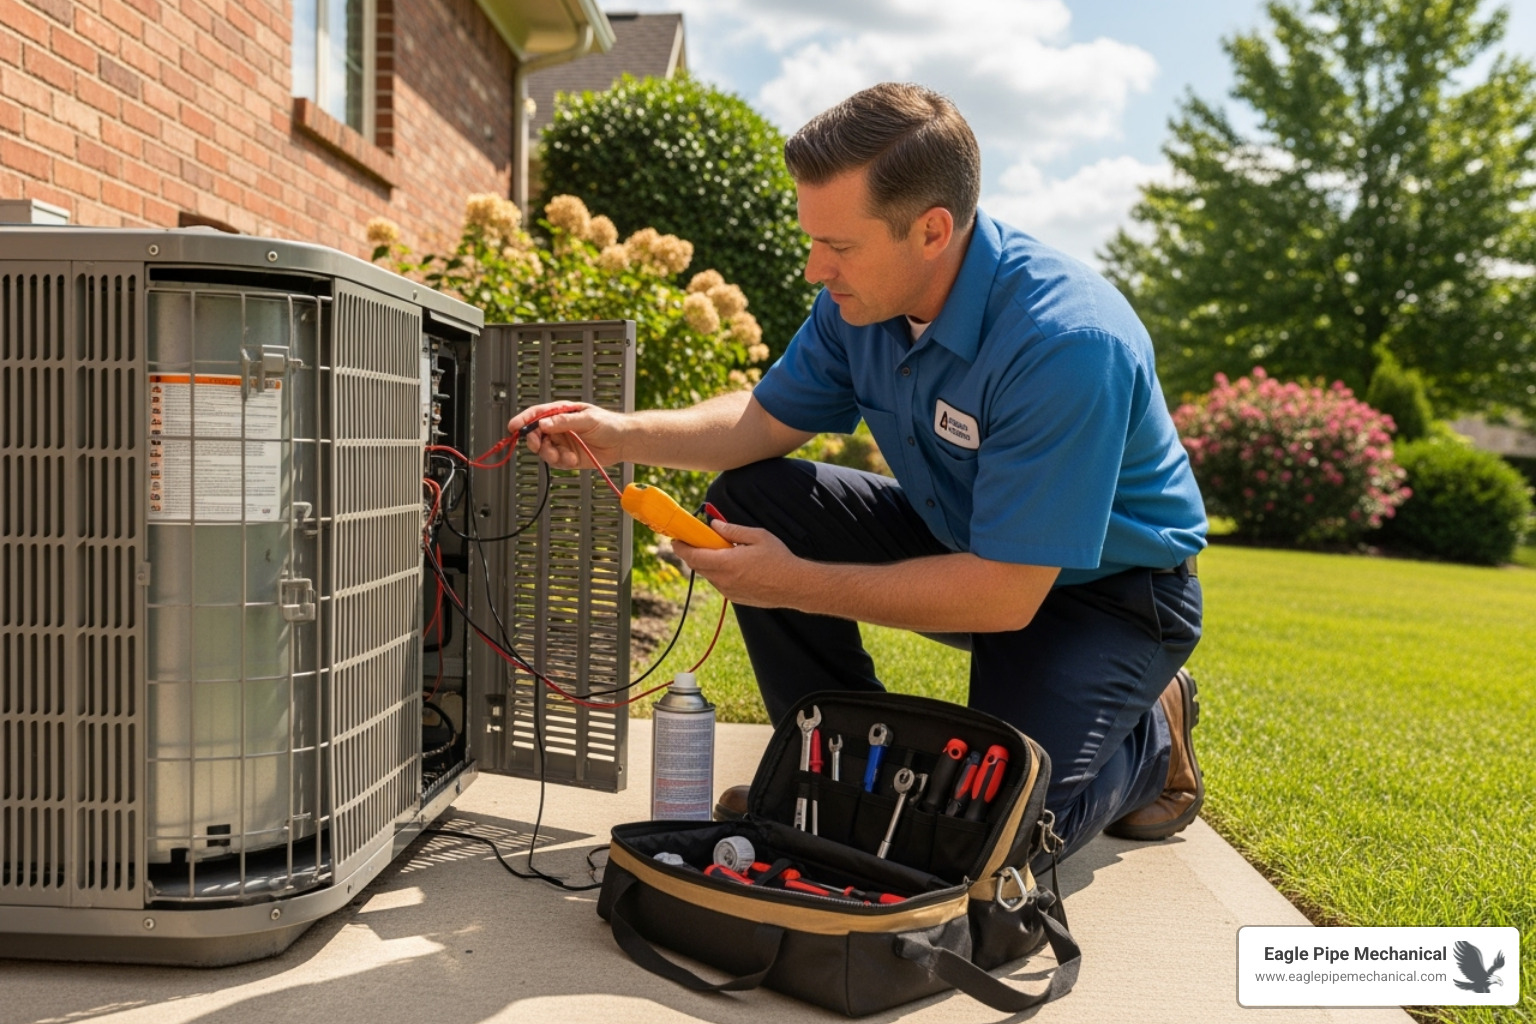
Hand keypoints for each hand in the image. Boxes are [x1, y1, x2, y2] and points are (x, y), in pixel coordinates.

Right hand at [506, 402, 625, 469]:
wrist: (623, 442)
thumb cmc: (609, 424)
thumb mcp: (587, 419)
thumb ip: (564, 422)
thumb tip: (544, 423)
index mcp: (561, 413)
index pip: (537, 414)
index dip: (523, 420)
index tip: (513, 427)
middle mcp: (558, 428)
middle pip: (536, 434)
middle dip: (535, 441)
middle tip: (538, 445)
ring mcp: (562, 442)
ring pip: (544, 450)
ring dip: (550, 454)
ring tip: (563, 456)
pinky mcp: (567, 457)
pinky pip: (556, 461)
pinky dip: (562, 462)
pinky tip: (573, 459)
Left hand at [671, 521, 807, 609]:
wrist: (795, 586)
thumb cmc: (779, 559)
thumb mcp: (757, 536)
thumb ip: (732, 530)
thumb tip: (714, 525)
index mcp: (726, 562)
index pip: (694, 555)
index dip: (681, 547)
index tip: (676, 539)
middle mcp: (724, 579)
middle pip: (697, 566)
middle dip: (691, 553)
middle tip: (693, 541)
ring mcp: (729, 591)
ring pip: (708, 575)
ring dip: (707, 563)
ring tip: (718, 551)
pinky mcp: (735, 598)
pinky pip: (719, 584)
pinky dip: (718, 573)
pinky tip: (731, 565)